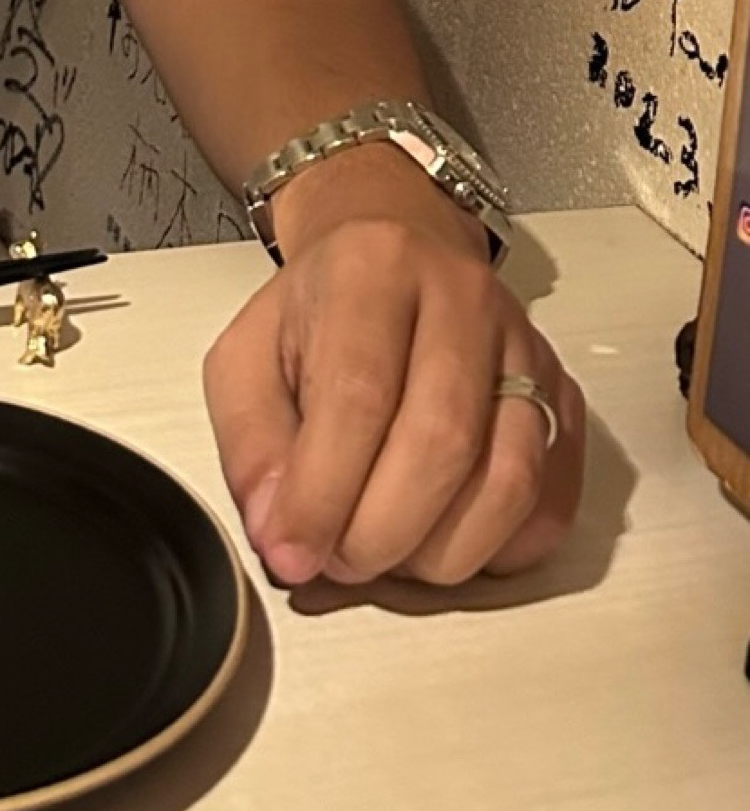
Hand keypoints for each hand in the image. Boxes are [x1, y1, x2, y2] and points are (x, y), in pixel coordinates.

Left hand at [202, 208, 585, 587]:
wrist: (395, 252)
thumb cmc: (323, 308)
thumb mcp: (247, 357)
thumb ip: (250, 445)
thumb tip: (280, 532)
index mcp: (373, 270)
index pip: (359, 394)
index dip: (323, 492)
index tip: (293, 551)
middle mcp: (460, 299)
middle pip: (443, 440)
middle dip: (382, 531)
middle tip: (339, 559)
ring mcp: (524, 348)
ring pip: (510, 480)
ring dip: (440, 550)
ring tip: (388, 550)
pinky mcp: (563, 396)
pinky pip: (551, 501)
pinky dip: (498, 548)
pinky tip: (445, 537)